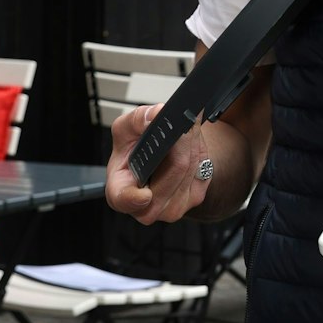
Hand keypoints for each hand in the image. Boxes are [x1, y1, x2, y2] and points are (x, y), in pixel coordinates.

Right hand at [105, 103, 212, 224]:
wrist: (156, 158)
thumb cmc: (134, 150)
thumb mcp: (126, 129)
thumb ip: (137, 120)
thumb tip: (156, 114)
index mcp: (119, 192)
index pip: (125, 200)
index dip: (135, 199)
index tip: (145, 194)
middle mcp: (146, 207)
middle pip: (174, 169)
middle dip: (181, 139)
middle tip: (182, 119)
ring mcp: (172, 207)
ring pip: (191, 165)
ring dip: (191, 140)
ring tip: (184, 126)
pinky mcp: (194, 198)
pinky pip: (202, 167)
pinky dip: (199, 148)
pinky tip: (190, 141)